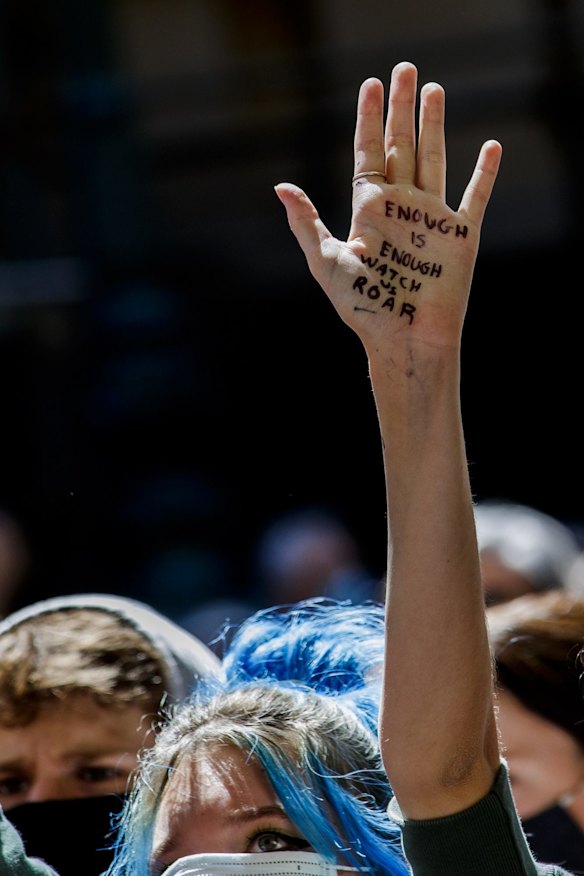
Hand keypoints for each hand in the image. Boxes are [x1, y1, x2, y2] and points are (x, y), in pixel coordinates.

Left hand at [275, 62, 501, 363]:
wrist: (403, 339)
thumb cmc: (362, 308)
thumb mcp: (327, 263)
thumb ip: (307, 224)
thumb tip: (280, 187)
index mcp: (369, 209)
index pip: (369, 153)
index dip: (368, 119)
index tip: (371, 84)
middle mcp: (401, 206)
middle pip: (401, 145)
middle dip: (402, 108)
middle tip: (404, 68)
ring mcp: (432, 218)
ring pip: (435, 158)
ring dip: (435, 124)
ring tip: (435, 88)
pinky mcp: (460, 236)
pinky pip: (475, 197)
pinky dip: (485, 173)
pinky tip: (491, 145)